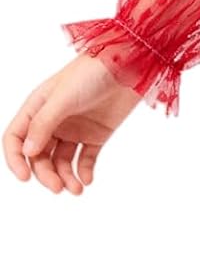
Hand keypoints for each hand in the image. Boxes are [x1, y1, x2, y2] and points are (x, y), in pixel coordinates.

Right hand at [3, 53, 144, 194]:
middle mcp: (53, 120)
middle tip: (57, 187)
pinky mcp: (96, 134)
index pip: (16, 138)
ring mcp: (74, 128)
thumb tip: (27, 151)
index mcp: (37, 108)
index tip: (24, 177)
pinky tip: (86, 180)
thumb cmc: (92, 72)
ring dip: (65, 177)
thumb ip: (43, 124)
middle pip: (39, 155)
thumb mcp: (62, 98)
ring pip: (62, 161)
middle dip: (46, 174)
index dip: (16, 159)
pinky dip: (84, 171)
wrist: (130, 63)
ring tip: (76, 189)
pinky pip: (86, 159)